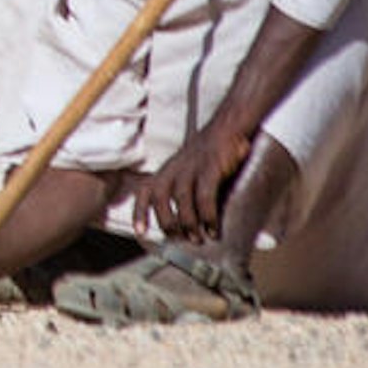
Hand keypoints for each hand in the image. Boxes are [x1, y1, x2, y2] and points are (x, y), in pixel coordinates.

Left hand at [142, 111, 256, 243]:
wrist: (227, 128)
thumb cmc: (208, 156)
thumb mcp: (188, 170)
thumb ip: (183, 191)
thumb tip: (187, 225)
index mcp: (166, 171)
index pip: (144, 191)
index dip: (140, 213)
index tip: (141, 233)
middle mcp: (174, 169)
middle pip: (160, 198)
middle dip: (167, 222)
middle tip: (180, 239)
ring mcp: (191, 168)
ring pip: (182, 199)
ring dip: (188, 223)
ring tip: (198, 238)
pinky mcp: (210, 168)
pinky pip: (205, 196)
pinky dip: (208, 215)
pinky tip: (214, 228)